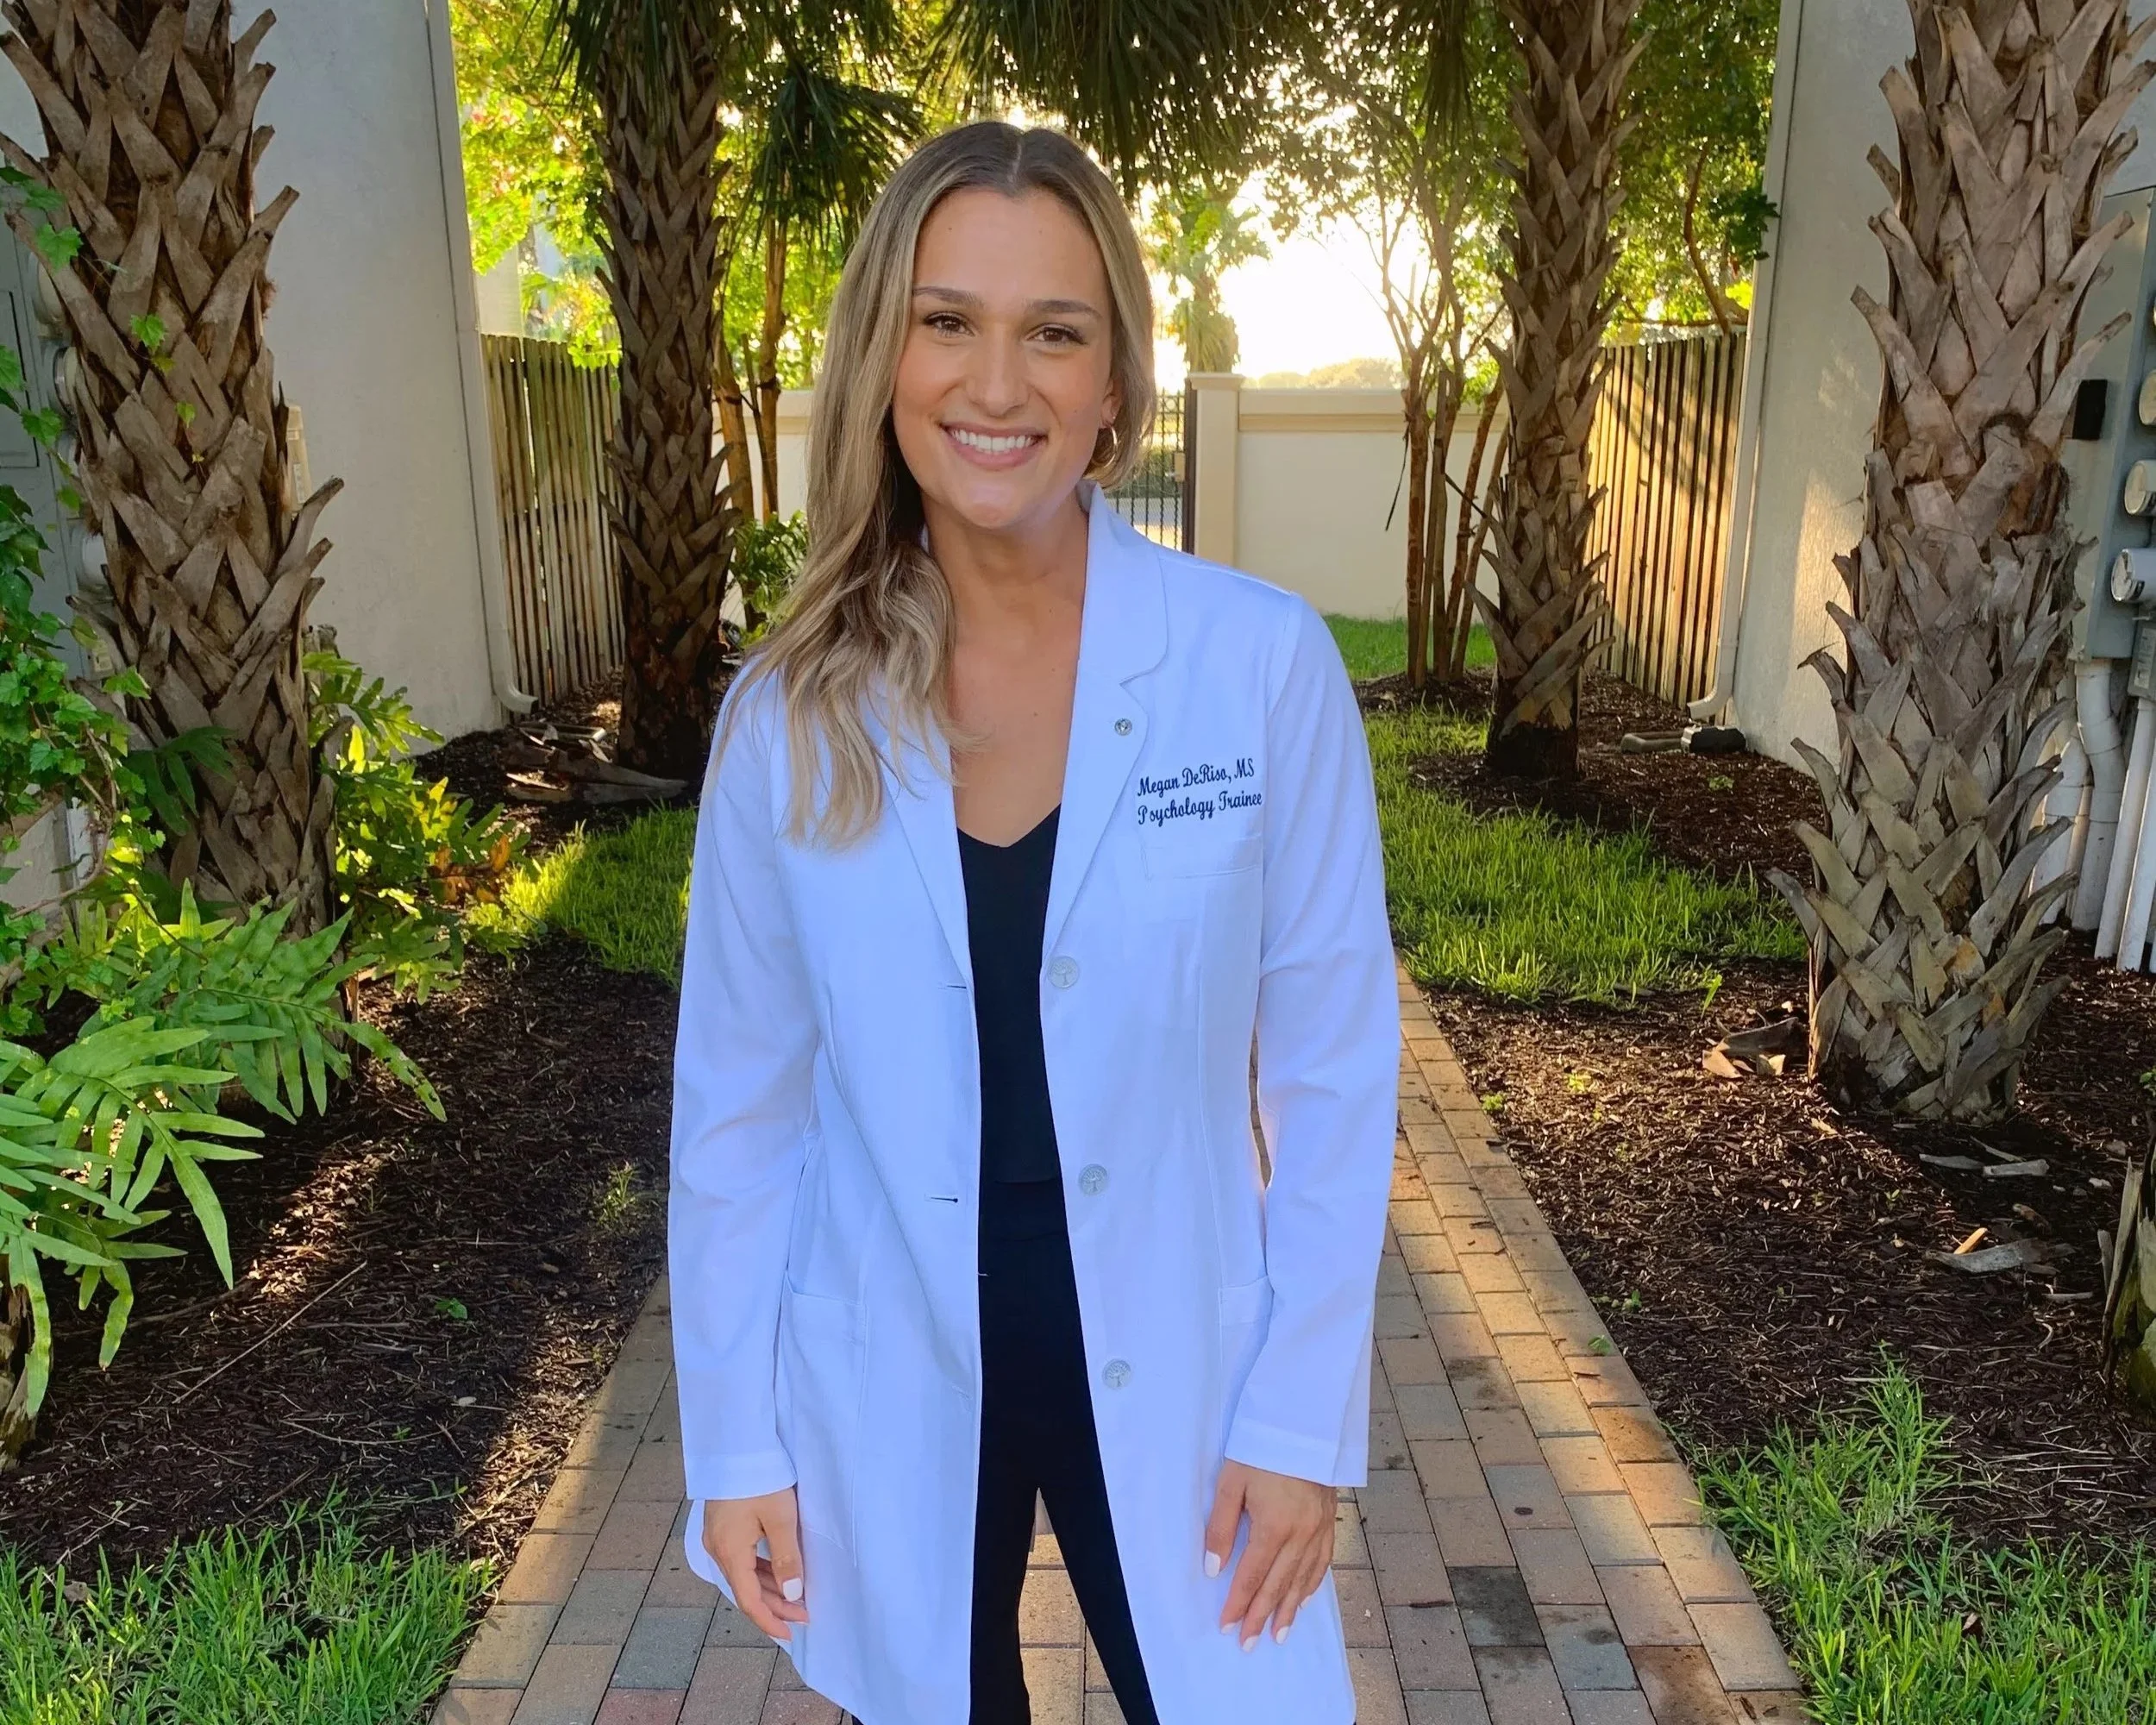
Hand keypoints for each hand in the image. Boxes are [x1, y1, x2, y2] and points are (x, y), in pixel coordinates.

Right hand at [701, 1487, 809, 1640]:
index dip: (770, 1620)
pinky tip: (779, 1572)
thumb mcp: (781, 1518)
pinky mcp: (722, 1526)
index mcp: (729, 1552)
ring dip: (769, 1587)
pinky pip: (742, 1559)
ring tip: (797, 1596)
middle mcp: (717, 1549)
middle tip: (804, 1614)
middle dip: (775, 1605)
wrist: (736, 1444)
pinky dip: (761, 1570)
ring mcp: (717, 1537)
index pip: (748, 1600)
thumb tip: (792, 1594)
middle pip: (746, 1589)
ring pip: (744, 1574)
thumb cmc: (761, 1479)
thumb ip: (787, 1558)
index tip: (792, 1632)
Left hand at [1203, 1459, 1334, 1648]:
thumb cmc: (1260, 1451)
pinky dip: (1311, 1587)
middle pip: (1278, 1585)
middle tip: (1249, 1644)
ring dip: (1288, 1610)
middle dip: (1261, 1617)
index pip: (1252, 1575)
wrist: (1303, 1425)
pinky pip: (1322, 1564)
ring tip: (1277, 1635)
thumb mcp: (1231, 1483)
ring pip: (1303, 1580)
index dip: (1238, 1603)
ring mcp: (1319, 1530)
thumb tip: (1213, 1570)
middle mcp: (1301, 1535)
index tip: (1227, 1626)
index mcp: (1274, 1526)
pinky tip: (1303, 1600)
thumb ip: (1221, 1528)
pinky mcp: (1329, 1523)